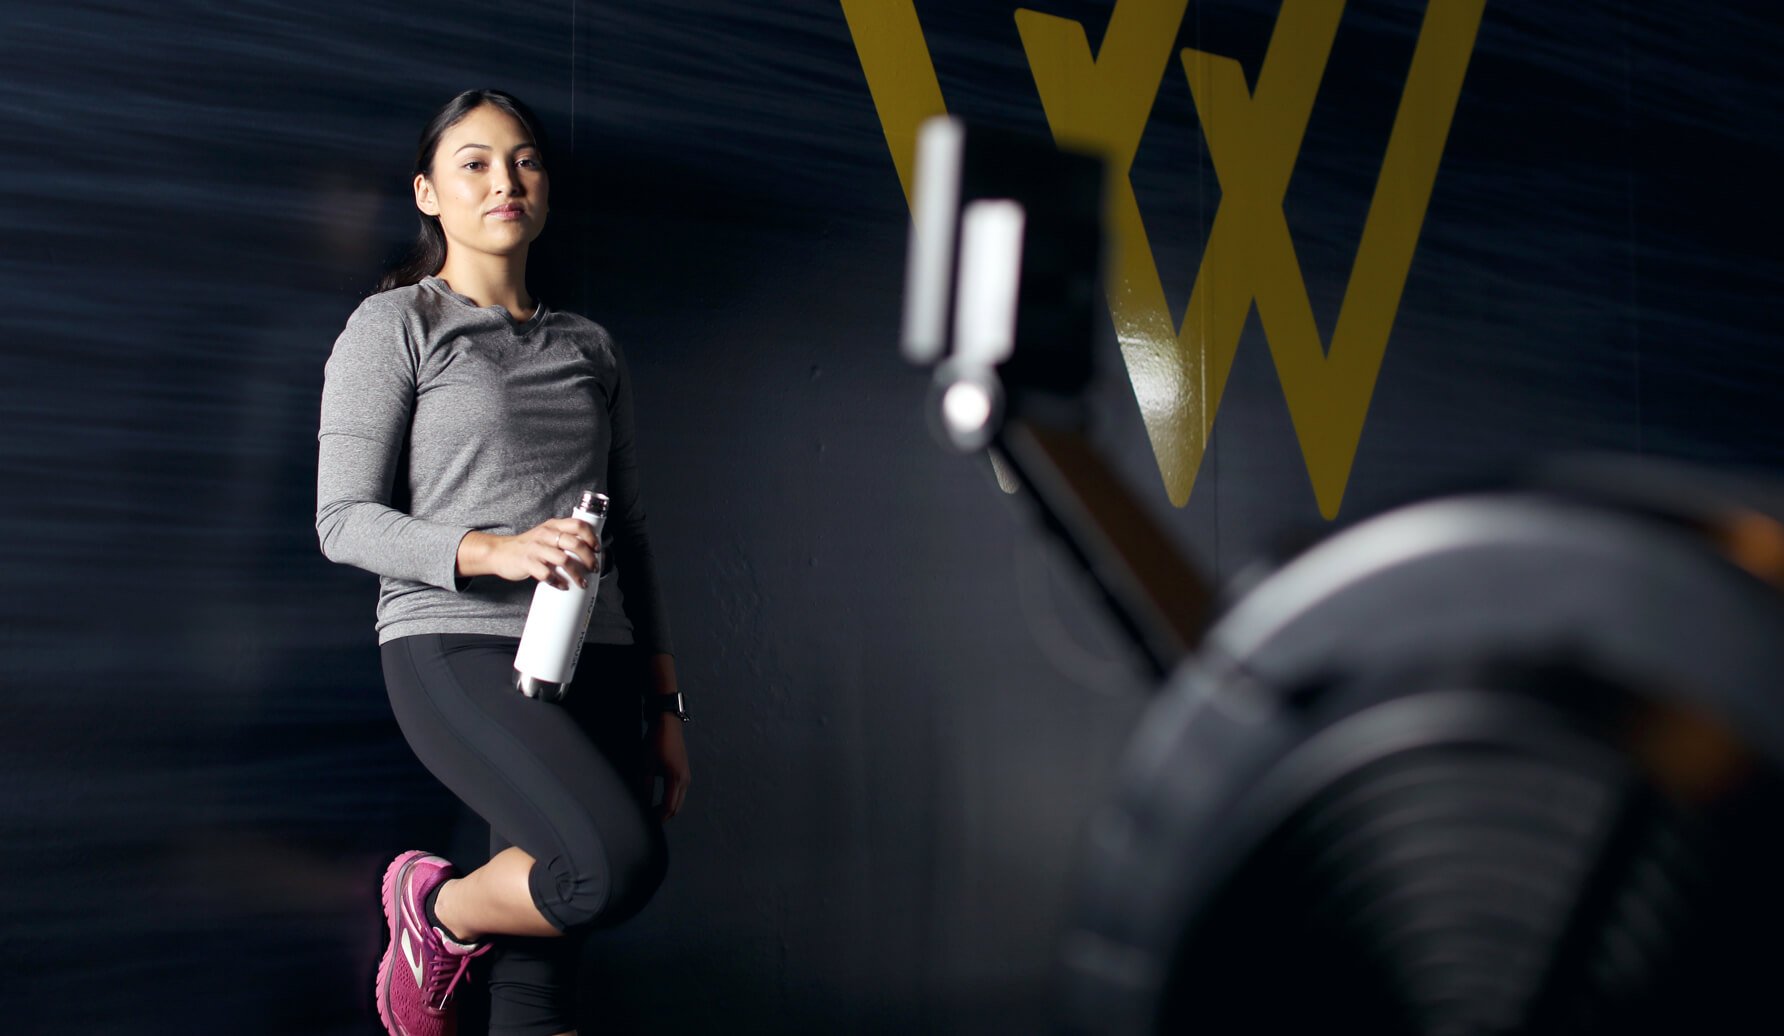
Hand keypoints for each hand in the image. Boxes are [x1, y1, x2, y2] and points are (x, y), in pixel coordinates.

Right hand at [464, 520, 599, 589]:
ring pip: (564, 560)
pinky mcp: (527, 563)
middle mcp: (545, 534)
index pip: (578, 525)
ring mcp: (536, 548)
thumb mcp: (545, 535)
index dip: (591, 537)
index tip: (597, 549)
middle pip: (575, 544)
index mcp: (553, 525)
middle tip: (594, 569)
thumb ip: (562, 538)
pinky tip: (562, 585)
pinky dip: (558, 582)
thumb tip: (588, 552)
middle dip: (589, 558)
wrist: (500, 552)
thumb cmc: (528, 546)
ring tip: (582, 582)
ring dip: (577, 574)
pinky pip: (547, 574)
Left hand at [644, 711, 690, 819]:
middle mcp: (684, 779)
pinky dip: (671, 799)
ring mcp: (686, 775)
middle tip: (650, 819)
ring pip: (679, 800)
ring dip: (668, 808)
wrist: (668, 724)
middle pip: (676, 807)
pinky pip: (680, 792)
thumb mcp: (646, 766)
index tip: (648, 821)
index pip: (668, 807)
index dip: (658, 817)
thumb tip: (643, 802)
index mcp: (675, 778)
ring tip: (652, 810)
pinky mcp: (684, 771)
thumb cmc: (657, 742)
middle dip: (664, 816)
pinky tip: (660, 798)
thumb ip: (645, 787)